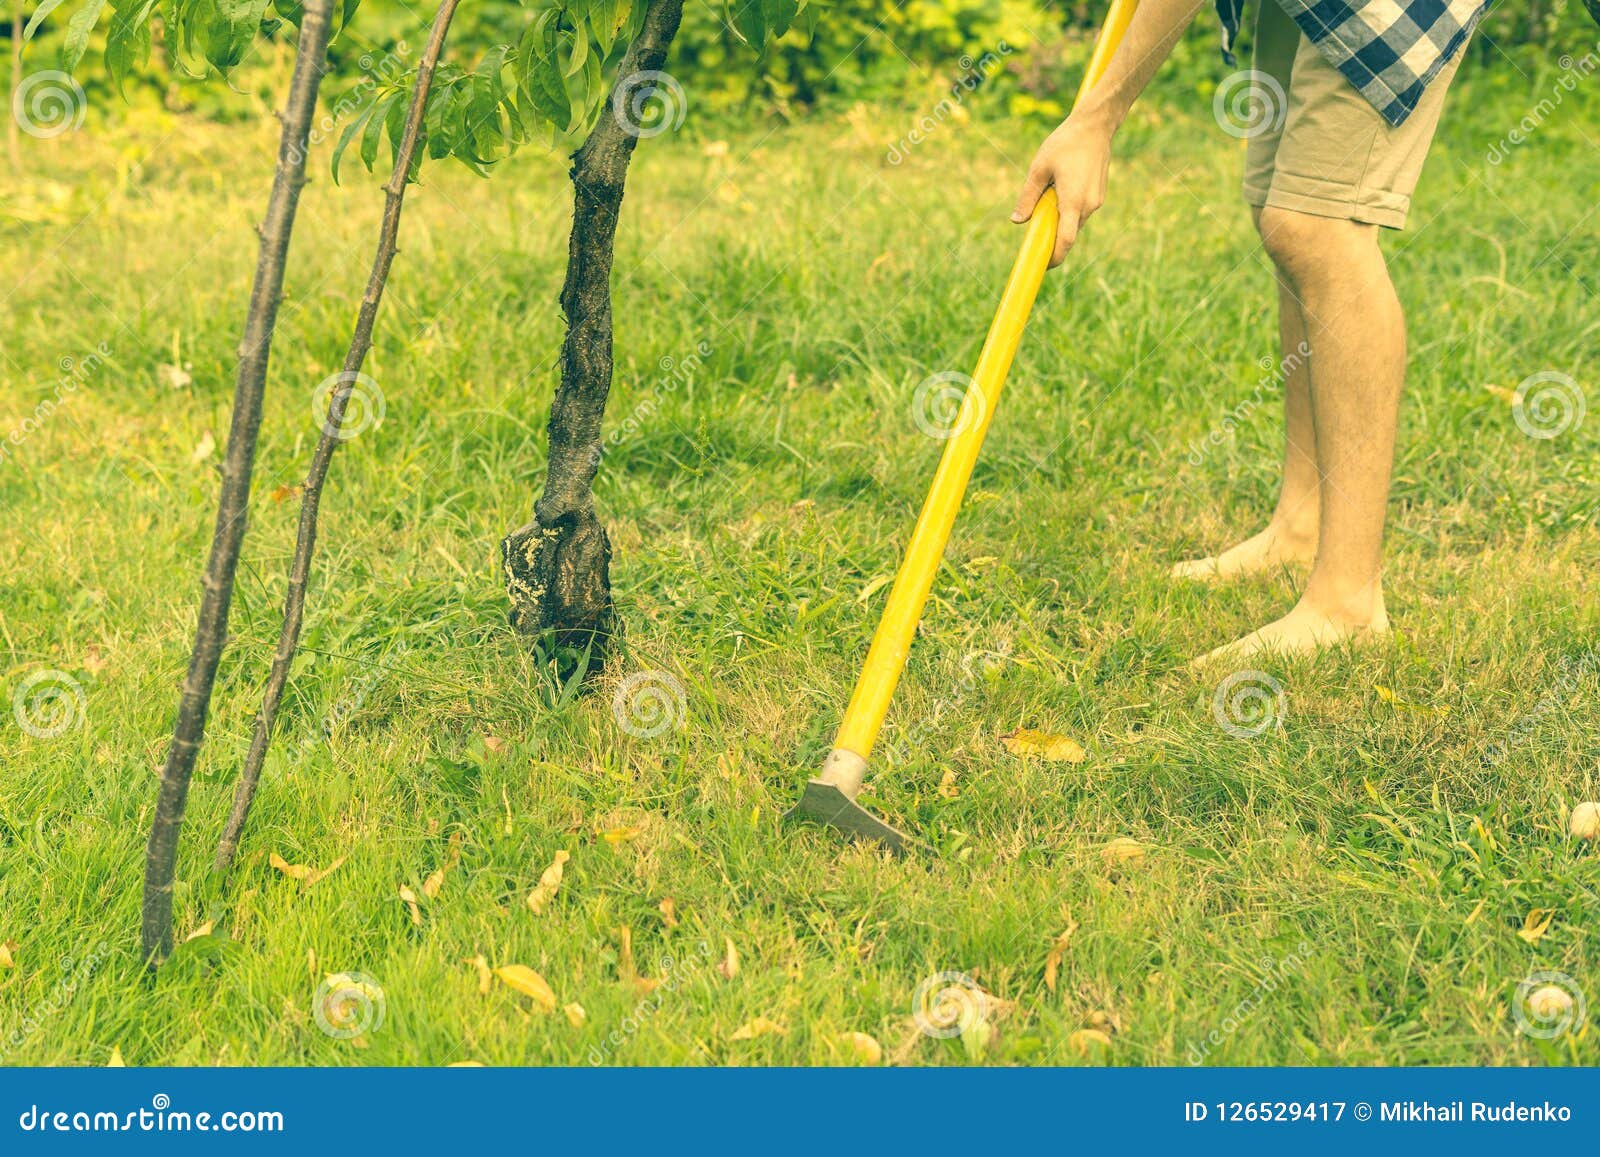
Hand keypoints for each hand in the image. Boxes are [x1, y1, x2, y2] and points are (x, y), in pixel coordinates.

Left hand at [1011, 115, 1112, 266]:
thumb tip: (1016, 221)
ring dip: (1060, 219)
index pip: (1065, 241)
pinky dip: (1068, 210)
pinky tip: (1061, 187)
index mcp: (1073, 202)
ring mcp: (1096, 201)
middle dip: (1053, 236)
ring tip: (1049, 193)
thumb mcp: (1038, 169)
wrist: (1095, 126)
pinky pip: (1081, 211)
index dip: (1054, 258)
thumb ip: (1027, 197)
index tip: (1042, 266)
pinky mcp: (1099, 195)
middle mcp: (1088, 205)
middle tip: (1036, 227)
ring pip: (1075, 222)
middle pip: (1069, 234)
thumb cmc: (1065, 144)